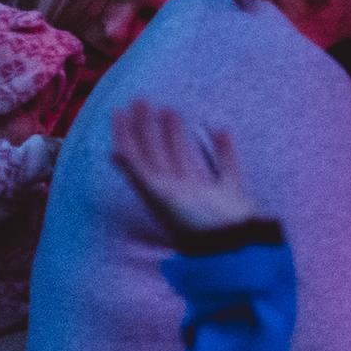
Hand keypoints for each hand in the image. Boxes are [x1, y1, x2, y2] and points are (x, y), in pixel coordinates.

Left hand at [112, 97, 266, 248]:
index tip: (122, 110)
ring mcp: (203, 193)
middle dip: (148, 128)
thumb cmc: (195, 225)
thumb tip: (115, 152)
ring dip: (176, 134)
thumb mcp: (160, 196)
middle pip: (157, 155)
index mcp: (159, 194)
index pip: (138, 159)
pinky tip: (219, 129)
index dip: (128, 135)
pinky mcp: (230, 193)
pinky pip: (225, 166)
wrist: (234, 249)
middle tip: (143, 101)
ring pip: (185, 157)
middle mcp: (177, 191)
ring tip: (171, 109)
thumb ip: (140, 173)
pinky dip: (223, 148)